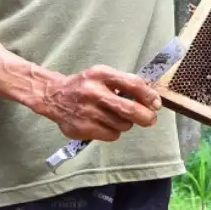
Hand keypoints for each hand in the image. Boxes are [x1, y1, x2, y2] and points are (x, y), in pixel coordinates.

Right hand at [34, 65, 161, 141]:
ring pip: (122, 125)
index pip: (133, 84)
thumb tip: (151, 97)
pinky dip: (113, 132)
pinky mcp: (82, 128)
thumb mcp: (102, 75)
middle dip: (146, 117)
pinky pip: (111, 135)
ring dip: (125, 123)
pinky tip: (104, 124)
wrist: (53, 96)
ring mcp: (87, 111)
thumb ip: (124, 82)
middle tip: (150, 119)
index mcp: (100, 74)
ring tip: (115, 117)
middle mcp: (93, 92)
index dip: (148, 96)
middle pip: (130, 110)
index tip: (156, 104)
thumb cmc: (84, 85)